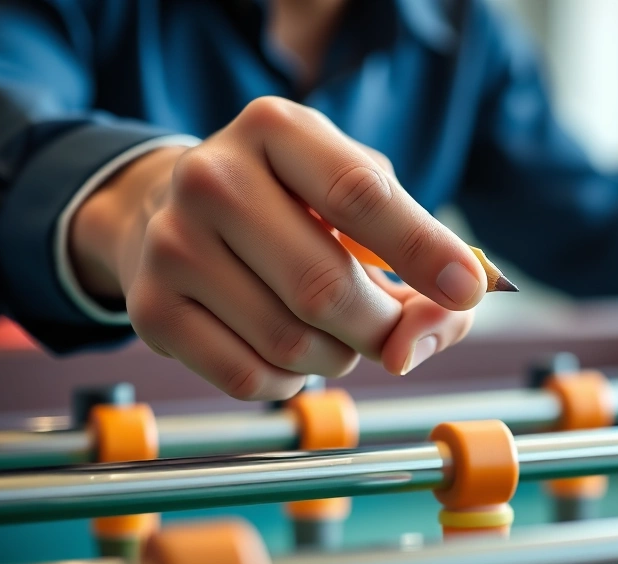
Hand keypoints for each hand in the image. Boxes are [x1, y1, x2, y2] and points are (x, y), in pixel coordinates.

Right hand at [70, 97, 485, 399]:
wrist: (175, 208)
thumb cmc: (294, 205)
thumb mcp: (361, 199)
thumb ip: (417, 260)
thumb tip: (413, 346)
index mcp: (276, 129)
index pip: (360, 194)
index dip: (423, 250)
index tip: (468, 289)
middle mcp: (212, 178)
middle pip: (325, 286)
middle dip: (381, 327)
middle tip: (393, 329)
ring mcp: (171, 245)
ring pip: (291, 343)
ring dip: (339, 357)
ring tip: (335, 331)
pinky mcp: (150, 309)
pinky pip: (249, 379)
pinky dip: (292, 381)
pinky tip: (290, 351)